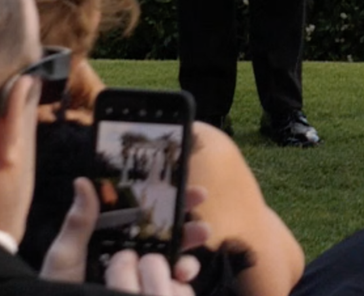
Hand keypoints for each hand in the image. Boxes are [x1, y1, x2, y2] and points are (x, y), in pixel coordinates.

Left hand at [44, 179, 208, 291]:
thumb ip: (79, 223)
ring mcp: (145, 275)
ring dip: (191, 248)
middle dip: (188, 221)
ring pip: (178, 255)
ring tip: (196, 244)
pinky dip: (184, 277)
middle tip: (201, 213)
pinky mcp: (152, 292)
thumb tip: (83, 181)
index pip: (146, 213)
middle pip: (169, 231)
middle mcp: (135, 254)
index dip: (169, 199)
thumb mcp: (65, 254)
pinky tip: (180, 276)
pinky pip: (175, 283)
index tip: (188, 186)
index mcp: (116, 237)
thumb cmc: (59, 285)